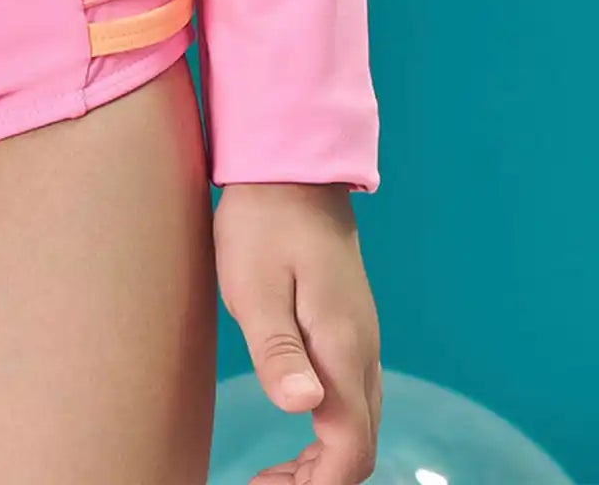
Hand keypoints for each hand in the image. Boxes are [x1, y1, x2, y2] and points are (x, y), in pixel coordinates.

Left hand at [212, 181, 381, 483]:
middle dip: (317, 480)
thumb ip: (279, 351)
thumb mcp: (255, 286)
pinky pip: (352, 396)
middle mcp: (363, 352)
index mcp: (343, 350)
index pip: (349, 447)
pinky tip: (295, 422)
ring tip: (272, 474)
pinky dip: (327, 429)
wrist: (291, 165)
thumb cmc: (263, 222)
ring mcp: (360, 338)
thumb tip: (304, 409)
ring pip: (357, 422)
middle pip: (358, 445)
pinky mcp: (348, 326)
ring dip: (322, 459)